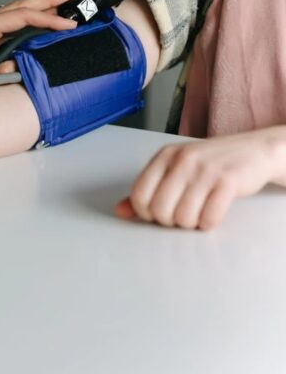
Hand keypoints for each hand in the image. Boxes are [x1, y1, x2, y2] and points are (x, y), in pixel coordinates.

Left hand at [0, 0, 76, 115]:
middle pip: (17, 9)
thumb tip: (15, 68)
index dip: (47, 20)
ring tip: (56, 7)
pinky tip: (30, 32)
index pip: (20, 18)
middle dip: (44, 2)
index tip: (68, 25)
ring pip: (11, 18)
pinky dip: (22, 27)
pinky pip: (4, 31)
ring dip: (34, 12)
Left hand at [115, 127, 285, 229]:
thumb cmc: (209, 164)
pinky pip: (208, 218)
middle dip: (168, 221)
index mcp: (164, 156)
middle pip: (159, 210)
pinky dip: (209, 223)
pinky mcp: (228, 181)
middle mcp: (182, 160)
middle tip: (181, 214)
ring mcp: (205, 170)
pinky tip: (211, 214)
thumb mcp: (174, 169)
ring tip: (198, 212)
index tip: (157, 213)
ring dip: (190, 223)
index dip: (145, 213)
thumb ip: (147, 189)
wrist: (253, 150)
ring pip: (183, 217)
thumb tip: (120, 212)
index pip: (139, 194)